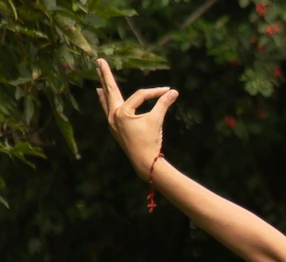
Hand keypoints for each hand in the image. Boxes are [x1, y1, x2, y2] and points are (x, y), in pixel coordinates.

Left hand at [96, 58, 178, 180]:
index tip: (168, 91)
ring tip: (97, 81)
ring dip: (104, 90)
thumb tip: (174, 92)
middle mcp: (113, 115)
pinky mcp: (115, 128)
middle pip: (110, 90)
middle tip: (99, 61)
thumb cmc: (150, 141)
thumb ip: (163, 104)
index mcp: (122, 112)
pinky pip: (108, 110)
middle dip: (106, 75)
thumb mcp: (157, 120)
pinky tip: (102, 96)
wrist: (144, 162)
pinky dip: (105, 102)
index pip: (140, 96)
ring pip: (106, 101)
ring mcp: (112, 122)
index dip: (155, 93)